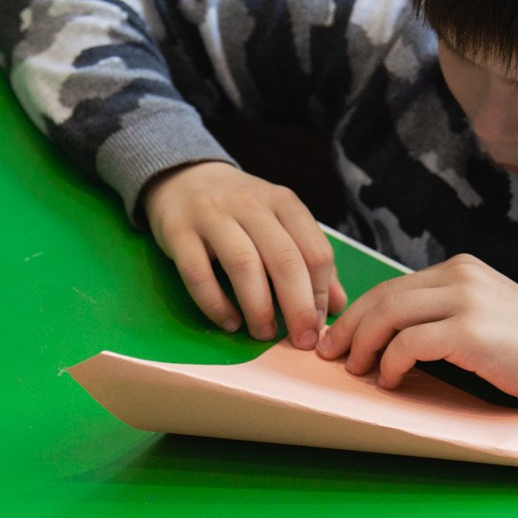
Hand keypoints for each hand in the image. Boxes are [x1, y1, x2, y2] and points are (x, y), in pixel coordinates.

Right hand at [143, 161, 346, 347]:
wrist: (183, 177)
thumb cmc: (240, 209)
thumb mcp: (279, 222)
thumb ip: (309, 259)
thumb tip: (339, 305)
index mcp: (283, 202)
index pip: (315, 250)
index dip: (321, 293)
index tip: (317, 324)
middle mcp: (251, 205)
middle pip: (284, 259)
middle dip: (297, 307)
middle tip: (300, 340)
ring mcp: (212, 216)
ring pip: (243, 264)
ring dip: (258, 307)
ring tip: (263, 334)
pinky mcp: (178, 232)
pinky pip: (198, 274)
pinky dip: (215, 304)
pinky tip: (229, 322)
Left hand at [316, 254, 517, 411]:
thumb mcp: (485, 315)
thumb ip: (444, 315)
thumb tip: (393, 337)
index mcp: (460, 269)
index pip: (392, 287)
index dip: (357, 313)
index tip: (336, 338)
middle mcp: (459, 276)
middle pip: (382, 297)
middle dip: (348, 328)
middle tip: (328, 354)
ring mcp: (464, 300)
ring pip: (388, 316)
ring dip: (362, 346)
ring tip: (355, 370)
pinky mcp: (469, 331)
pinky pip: (409, 343)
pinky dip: (390, 363)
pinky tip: (390, 380)